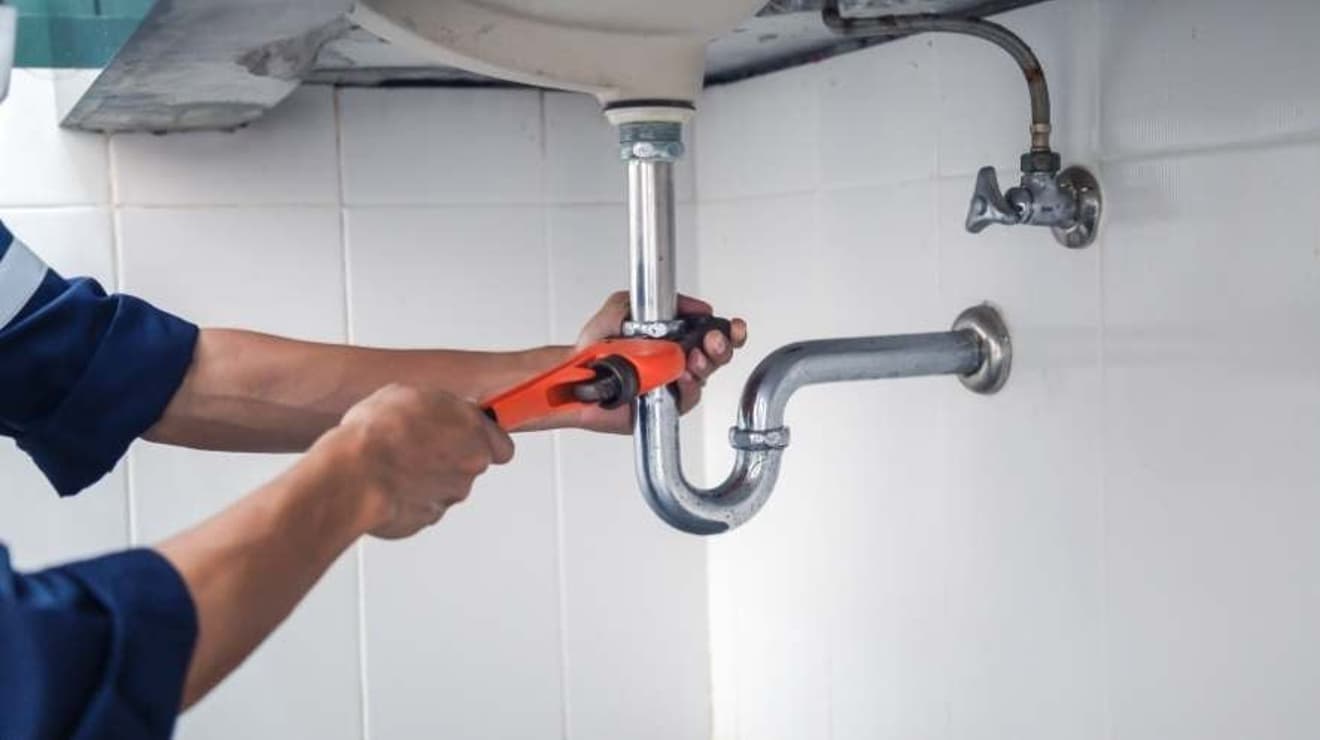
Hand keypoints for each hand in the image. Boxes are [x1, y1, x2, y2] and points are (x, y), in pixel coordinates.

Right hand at [334, 384, 514, 538]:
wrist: (357, 475)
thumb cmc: (380, 433)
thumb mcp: (407, 394)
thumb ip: (434, 406)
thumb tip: (430, 409)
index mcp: (473, 428)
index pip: (500, 443)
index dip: (484, 439)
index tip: (473, 435)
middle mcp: (470, 464)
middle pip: (470, 463)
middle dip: (450, 456)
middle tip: (421, 445)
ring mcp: (451, 494)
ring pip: (445, 485)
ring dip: (427, 477)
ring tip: (395, 463)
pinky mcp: (428, 517)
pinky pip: (422, 504)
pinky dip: (409, 497)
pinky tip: (388, 483)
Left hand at [573, 291, 747, 433]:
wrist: (574, 375)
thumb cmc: (595, 347)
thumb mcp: (622, 307)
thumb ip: (655, 301)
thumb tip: (693, 306)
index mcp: (673, 337)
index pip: (709, 333)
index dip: (726, 331)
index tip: (732, 327)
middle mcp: (676, 361)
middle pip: (715, 356)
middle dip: (720, 347)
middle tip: (713, 342)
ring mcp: (672, 384)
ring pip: (704, 377)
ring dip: (704, 366)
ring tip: (695, 358)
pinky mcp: (664, 405)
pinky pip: (686, 399)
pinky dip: (687, 388)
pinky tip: (682, 378)